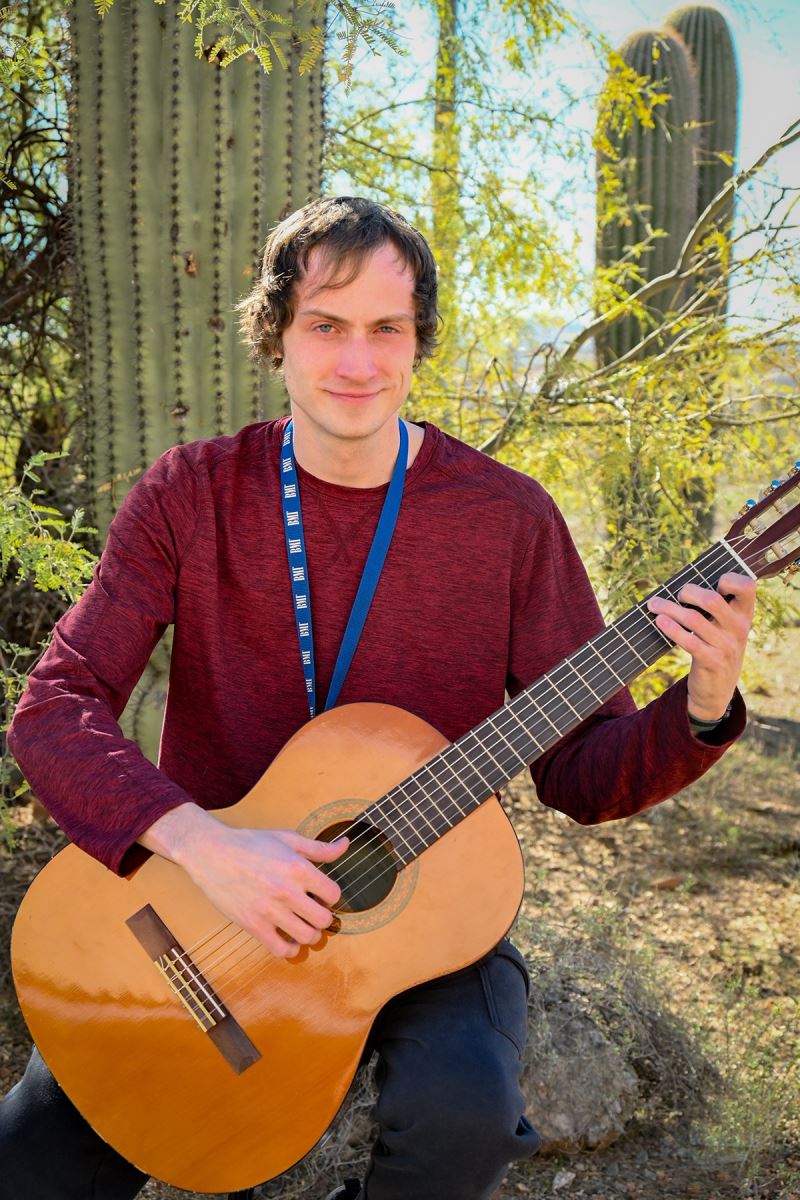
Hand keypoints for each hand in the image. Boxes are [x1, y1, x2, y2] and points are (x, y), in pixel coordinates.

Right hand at [140, 805, 349, 957]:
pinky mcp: (253, 925)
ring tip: (303, 925)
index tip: (321, 894)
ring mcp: (270, 910)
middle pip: (324, 920)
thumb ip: (319, 847)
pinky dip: (289, 949)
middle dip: (323, 917)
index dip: (331, 895)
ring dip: (309, 934)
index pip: (334, 894)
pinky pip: (280, 950)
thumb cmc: (250, 843)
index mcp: (298, 868)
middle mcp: (287, 891)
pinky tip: (287, 938)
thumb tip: (346, 845)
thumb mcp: (288, 839)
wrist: (212, 852)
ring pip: (306, 937)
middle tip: (313, 911)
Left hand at [646, 571, 755, 721]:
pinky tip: (659, 621)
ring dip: (669, 608)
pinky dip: (671, 628)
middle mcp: (739, 628)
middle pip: (712, 599)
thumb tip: (683, 583)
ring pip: (693, 619)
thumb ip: (716, 606)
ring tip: (654, 605)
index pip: (747, 586)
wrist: (718, 689)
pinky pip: (688, 641)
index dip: (729, 579)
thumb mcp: (725, 627)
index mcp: (745, 614)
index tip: (711, 582)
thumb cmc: (716, 647)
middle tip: (678, 595)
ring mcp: (726, 646)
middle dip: (688, 592)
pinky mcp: (711, 661)